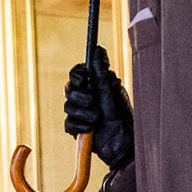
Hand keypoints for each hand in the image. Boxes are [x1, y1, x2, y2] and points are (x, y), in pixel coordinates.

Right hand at [64, 47, 134, 174]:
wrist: (123, 142)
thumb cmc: (121, 114)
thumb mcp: (111, 90)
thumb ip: (101, 70)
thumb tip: (98, 49)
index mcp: (93, 85)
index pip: (76, 74)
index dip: (76, 75)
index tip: (82, 78)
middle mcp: (85, 97)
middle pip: (69, 89)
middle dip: (80, 95)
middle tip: (92, 100)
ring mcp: (80, 113)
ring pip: (68, 107)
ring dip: (82, 112)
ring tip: (96, 118)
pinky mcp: (77, 129)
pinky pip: (68, 124)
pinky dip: (79, 126)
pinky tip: (91, 129)